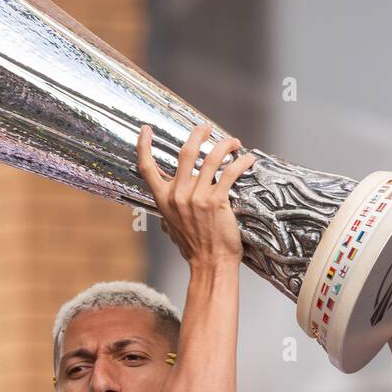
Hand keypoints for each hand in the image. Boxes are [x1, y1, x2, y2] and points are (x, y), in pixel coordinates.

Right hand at [137, 122, 255, 268]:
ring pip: (212, 158)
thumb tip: (170, 200)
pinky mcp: (217, 201)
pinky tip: (247, 160)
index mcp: (164, 200)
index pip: (147, 168)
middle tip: (207, 128)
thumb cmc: (194, 247)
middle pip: (186, 152)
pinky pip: (230, 173)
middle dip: (198, 134)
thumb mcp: (172, 226)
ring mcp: (197, 197)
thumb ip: (170, 209)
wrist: (210, 264)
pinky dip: (241, 163)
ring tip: (234, 142)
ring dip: (225, 145)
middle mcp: (178, 195)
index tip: (146, 130)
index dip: (144, 146)